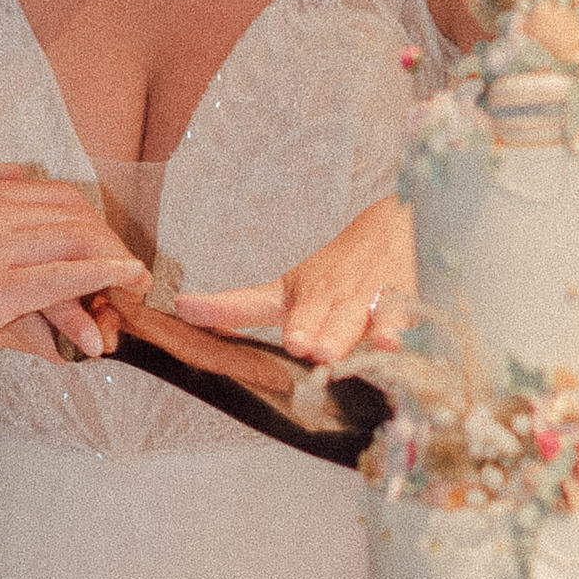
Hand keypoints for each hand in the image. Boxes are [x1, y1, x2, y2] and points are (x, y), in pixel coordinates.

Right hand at [0, 164, 146, 378]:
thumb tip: (19, 177)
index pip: (56, 193)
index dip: (92, 223)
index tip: (106, 250)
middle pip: (76, 213)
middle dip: (111, 244)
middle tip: (128, 274)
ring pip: (76, 243)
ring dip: (115, 267)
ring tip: (135, 290)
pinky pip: (65, 277)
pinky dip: (105, 278)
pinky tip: (126, 285)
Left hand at [179, 196, 414, 363]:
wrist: (394, 228)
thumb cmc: (333, 270)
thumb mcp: (284, 287)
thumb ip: (236, 306)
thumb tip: (179, 309)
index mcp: (296, 293)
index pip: (254, 302)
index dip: (225, 308)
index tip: (191, 309)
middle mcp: (327, 295)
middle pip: (314, 314)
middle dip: (305, 328)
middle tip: (295, 344)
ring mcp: (363, 298)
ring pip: (351, 319)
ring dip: (341, 335)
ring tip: (328, 350)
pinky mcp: (399, 302)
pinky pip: (398, 317)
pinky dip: (394, 329)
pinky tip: (389, 343)